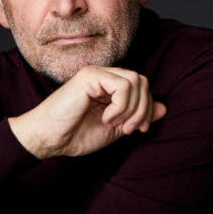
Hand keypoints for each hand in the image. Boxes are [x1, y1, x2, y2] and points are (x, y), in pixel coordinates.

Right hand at [8, 65, 166, 158]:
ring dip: (131, 109)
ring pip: (135, 81)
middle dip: (142, 109)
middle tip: (128, 129)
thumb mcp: (115, 128)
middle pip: (142, 81)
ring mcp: (97, 73)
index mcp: (109, 86)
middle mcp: (104, 76)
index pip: (142, 86)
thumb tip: (163, 108)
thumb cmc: (75, 134)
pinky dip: (121, 106)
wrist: (49, 139)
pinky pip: (122, 85)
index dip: (146, 108)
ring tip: (115, 124)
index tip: (137, 130)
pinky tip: (106, 118)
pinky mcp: (90, 76)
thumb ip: (137, 116)